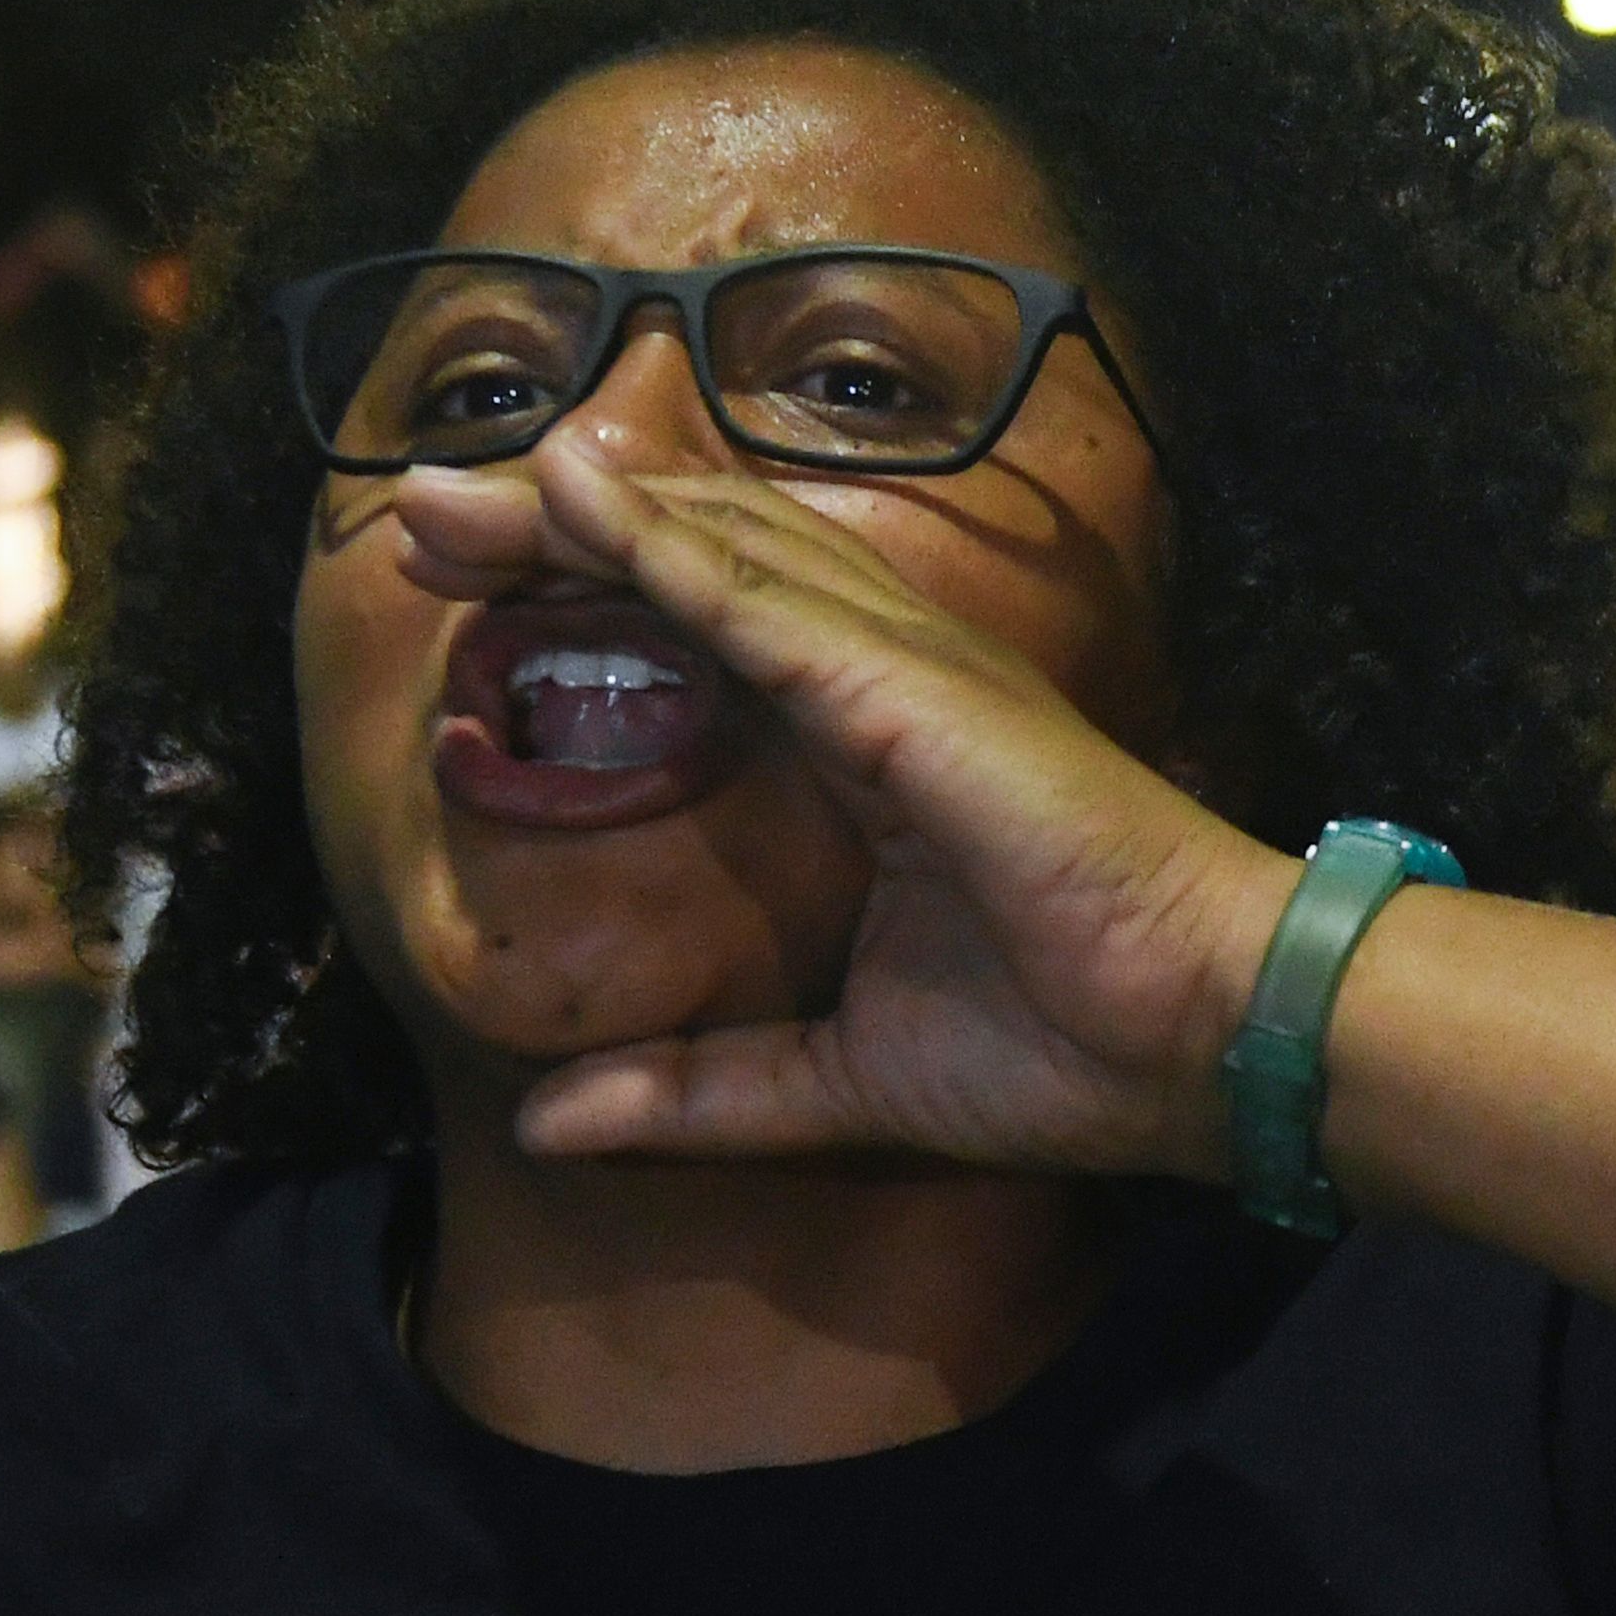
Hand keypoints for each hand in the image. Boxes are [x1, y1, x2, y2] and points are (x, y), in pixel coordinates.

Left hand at [391, 431, 1296, 1181]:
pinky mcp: (915, 698)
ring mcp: (901, 674)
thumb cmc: (1063, 1052)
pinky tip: (576, 499)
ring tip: (452, 487)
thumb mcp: (830, 1088)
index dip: (581, 592)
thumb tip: (544, 1127)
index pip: (696, 635)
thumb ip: (693, 1094)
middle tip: (414, 510)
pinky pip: (768, 609)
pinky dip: (667, 549)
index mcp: (859, 751)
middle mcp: (875, 682)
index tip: (462, 585)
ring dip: (577, 514)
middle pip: (685, 564)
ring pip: (711, 554)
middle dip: (545, 531)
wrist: (1201, 1045)